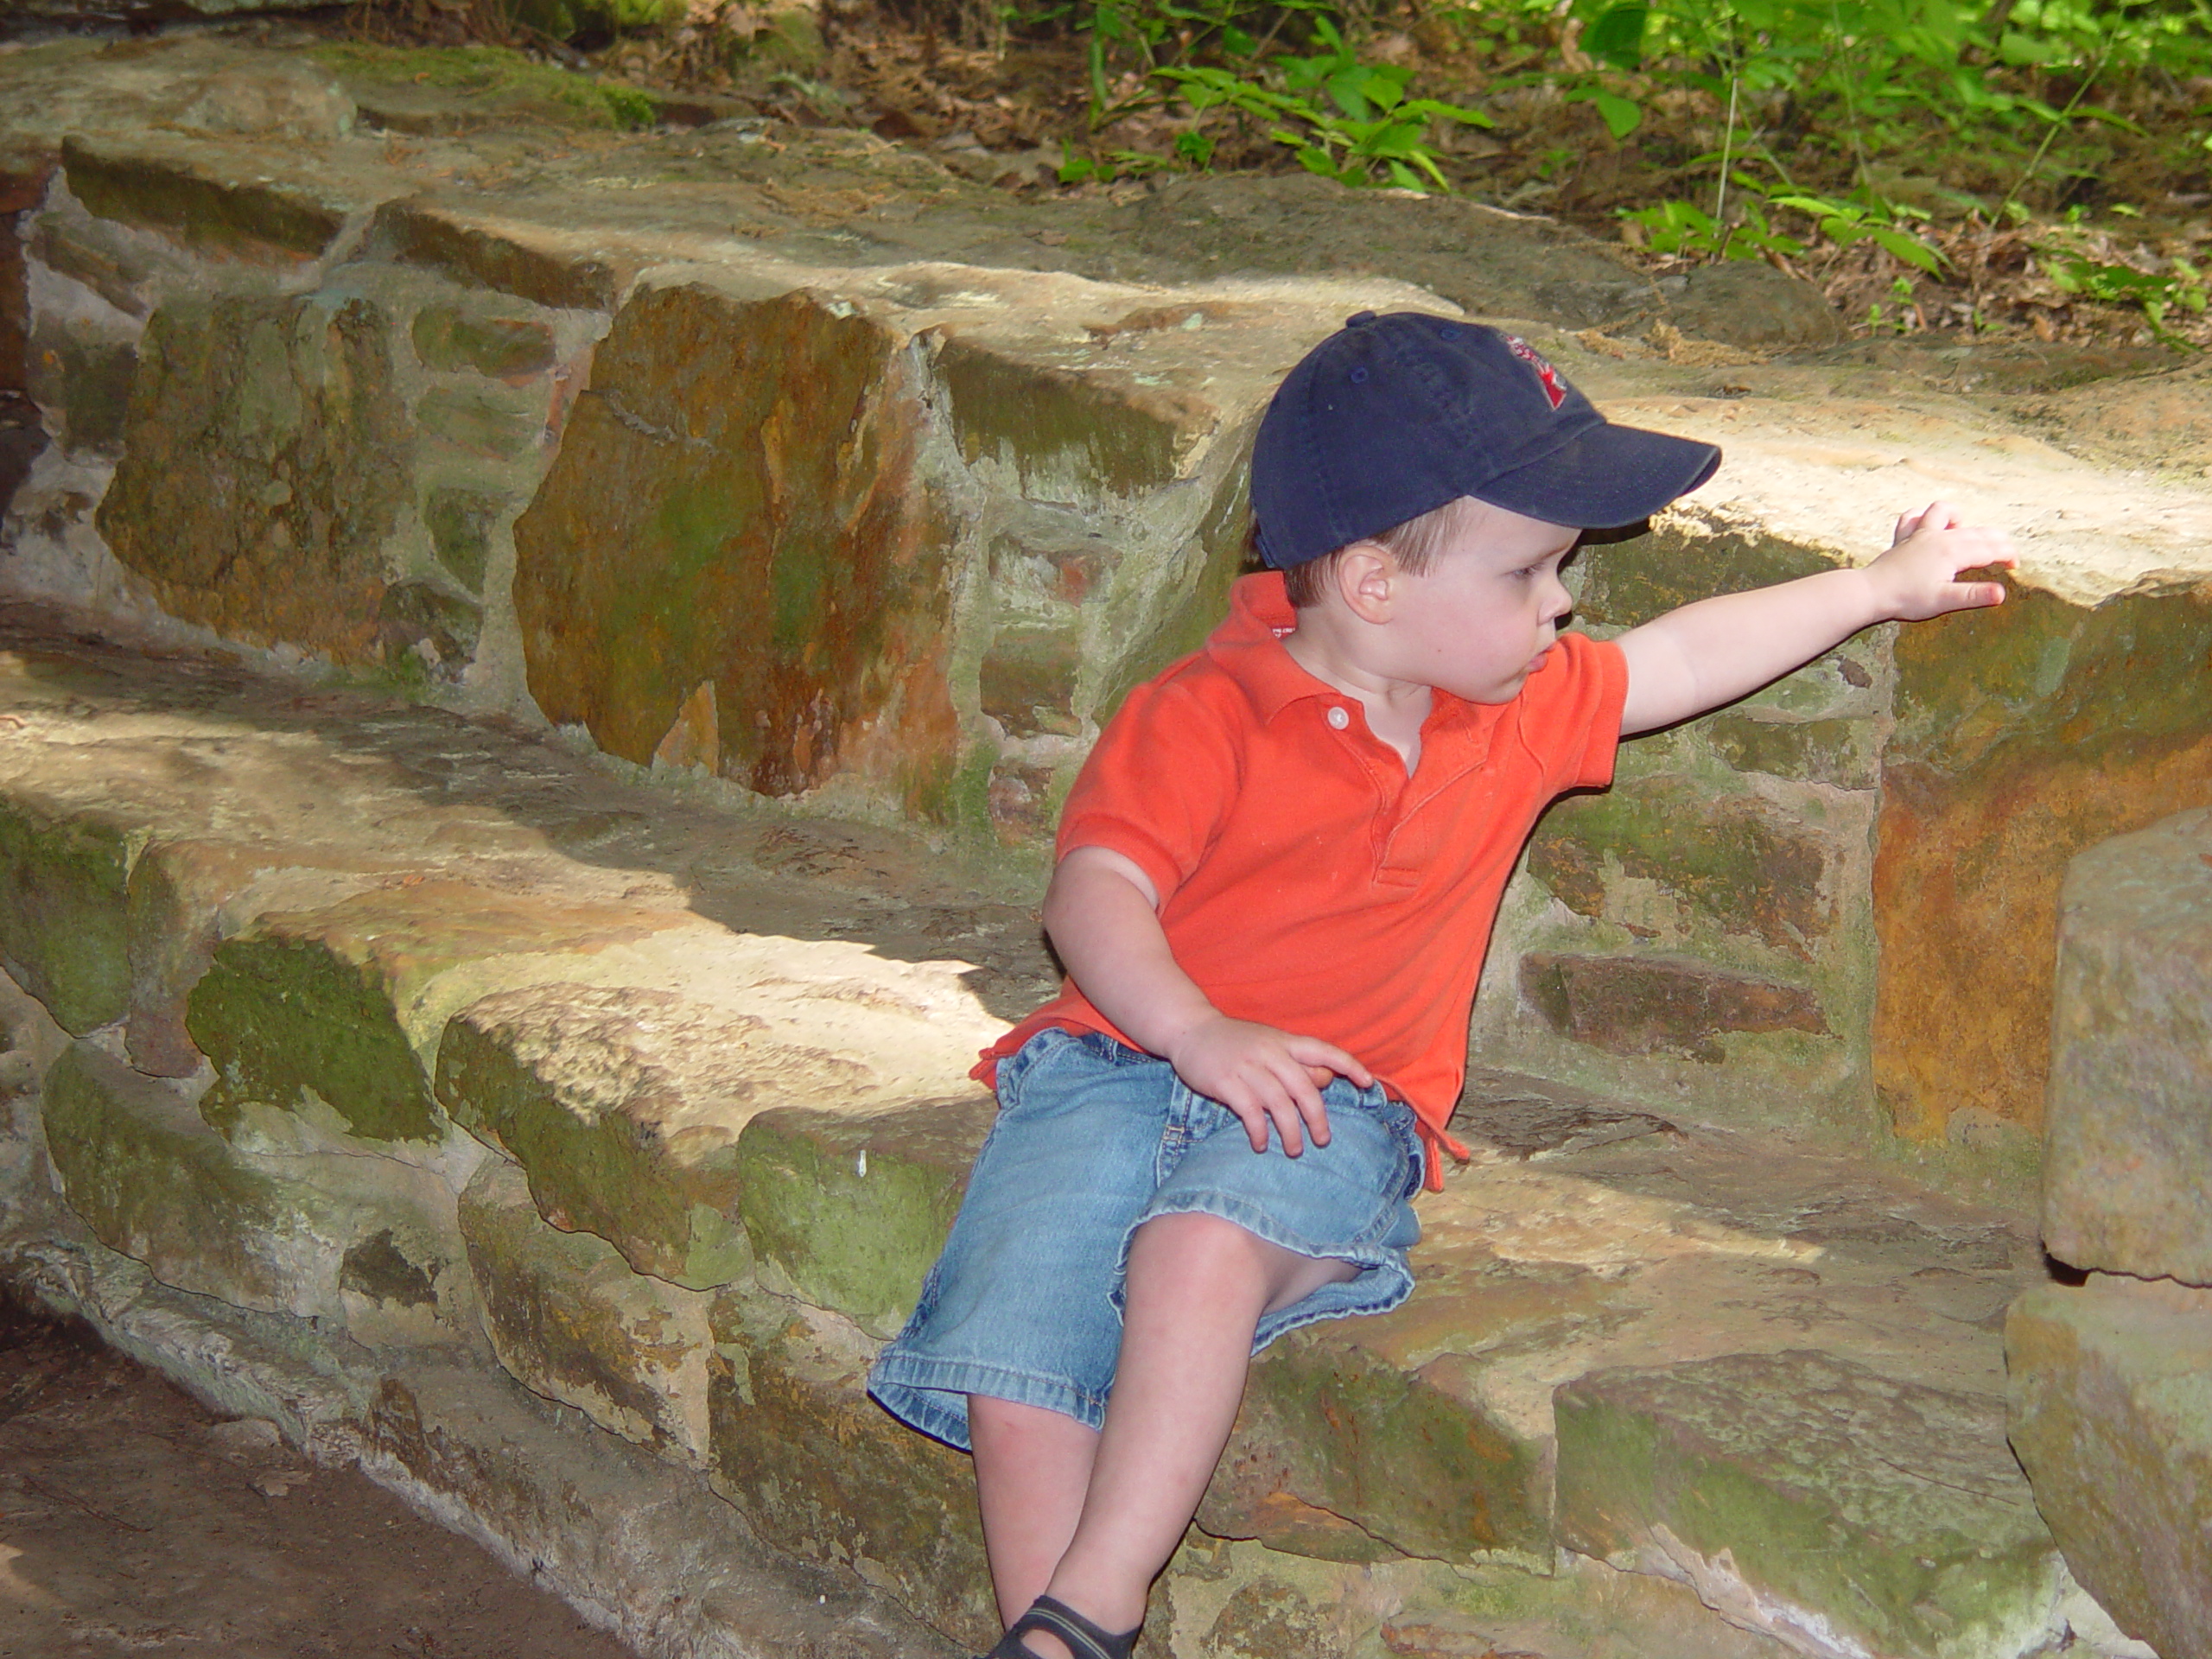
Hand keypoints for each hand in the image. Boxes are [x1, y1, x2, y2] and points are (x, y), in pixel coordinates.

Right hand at [1165, 1016, 1372, 1156]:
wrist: (1189, 1029)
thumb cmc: (1234, 1041)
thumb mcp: (1268, 1043)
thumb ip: (1295, 1061)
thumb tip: (1326, 1080)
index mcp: (1283, 1041)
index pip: (1323, 1050)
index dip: (1348, 1065)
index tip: (1367, 1083)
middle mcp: (1269, 1052)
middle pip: (1305, 1088)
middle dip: (1317, 1118)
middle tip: (1322, 1140)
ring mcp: (1247, 1067)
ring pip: (1280, 1105)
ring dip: (1290, 1132)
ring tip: (1293, 1150)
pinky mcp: (1226, 1082)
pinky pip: (1251, 1113)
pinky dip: (1259, 1132)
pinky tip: (1261, 1144)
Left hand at [1870, 501, 2017, 621]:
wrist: (1870, 592)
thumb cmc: (1907, 599)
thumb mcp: (1944, 601)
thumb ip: (1974, 595)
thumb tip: (2002, 593)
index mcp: (1952, 552)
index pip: (1990, 549)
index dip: (2007, 556)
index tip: (2015, 566)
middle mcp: (1938, 537)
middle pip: (1975, 532)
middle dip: (1996, 540)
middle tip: (2005, 555)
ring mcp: (1918, 534)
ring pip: (1943, 512)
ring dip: (1959, 519)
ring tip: (1966, 534)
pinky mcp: (1902, 538)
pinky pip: (1912, 517)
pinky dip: (1923, 516)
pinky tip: (1927, 524)